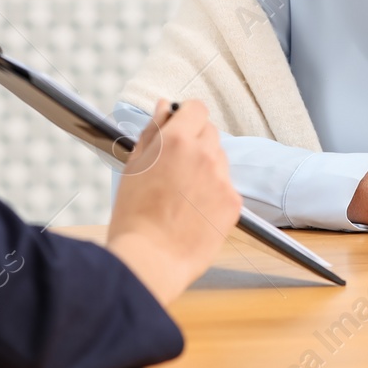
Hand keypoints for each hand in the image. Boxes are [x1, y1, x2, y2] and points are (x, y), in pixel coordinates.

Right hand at [106, 100, 242, 306]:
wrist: (149, 259)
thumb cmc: (134, 216)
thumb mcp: (134, 165)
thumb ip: (153, 131)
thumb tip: (164, 107)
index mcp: (177, 140)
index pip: (197, 108)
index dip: (186, 117)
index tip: (178, 129)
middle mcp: (204, 154)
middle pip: (210, 132)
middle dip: (195, 143)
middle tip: (175, 169)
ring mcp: (222, 179)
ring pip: (219, 160)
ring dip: (206, 168)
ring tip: (182, 195)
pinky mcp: (233, 203)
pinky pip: (226, 187)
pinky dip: (214, 194)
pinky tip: (193, 211)